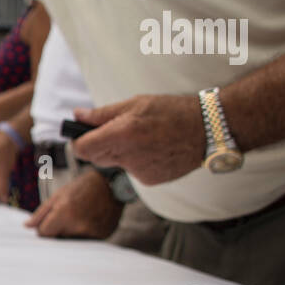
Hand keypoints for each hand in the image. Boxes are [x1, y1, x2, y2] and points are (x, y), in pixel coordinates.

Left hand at [24, 169, 123, 238]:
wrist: (111, 185)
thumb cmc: (81, 188)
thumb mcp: (58, 195)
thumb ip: (41, 213)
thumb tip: (27, 227)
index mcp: (65, 213)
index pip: (44, 233)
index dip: (44, 228)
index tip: (49, 221)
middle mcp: (78, 226)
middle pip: (58, 238)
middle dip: (58, 230)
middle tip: (67, 216)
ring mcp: (92, 233)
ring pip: (71, 241)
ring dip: (71, 232)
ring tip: (79, 216)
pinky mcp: (102, 237)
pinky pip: (85, 241)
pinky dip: (83, 233)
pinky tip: (89, 220)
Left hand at [71, 95, 205, 185]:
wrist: (207, 129)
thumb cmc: (172, 111)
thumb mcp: (135, 103)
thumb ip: (102, 113)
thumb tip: (77, 115)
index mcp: (121, 133)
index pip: (82, 149)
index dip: (79, 141)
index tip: (83, 135)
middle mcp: (128, 155)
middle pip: (95, 158)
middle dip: (98, 146)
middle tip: (116, 132)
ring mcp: (139, 171)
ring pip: (114, 164)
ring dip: (119, 153)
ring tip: (140, 138)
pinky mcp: (150, 180)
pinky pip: (132, 172)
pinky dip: (136, 162)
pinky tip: (153, 149)